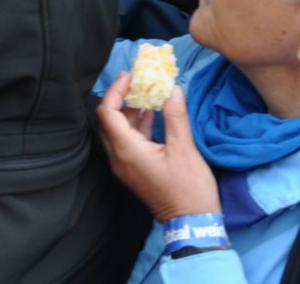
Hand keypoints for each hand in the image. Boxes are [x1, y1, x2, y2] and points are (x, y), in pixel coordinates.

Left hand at [96, 73, 220, 221]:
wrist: (192, 224)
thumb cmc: (188, 188)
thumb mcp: (184, 149)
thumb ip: (175, 116)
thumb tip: (173, 90)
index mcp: (126, 150)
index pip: (107, 112)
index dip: (116, 90)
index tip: (130, 76)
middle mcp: (119, 158)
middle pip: (108, 120)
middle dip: (120, 98)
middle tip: (136, 81)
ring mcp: (126, 166)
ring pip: (118, 131)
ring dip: (130, 111)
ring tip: (147, 92)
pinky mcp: (135, 170)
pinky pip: (128, 142)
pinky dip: (137, 125)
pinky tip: (152, 113)